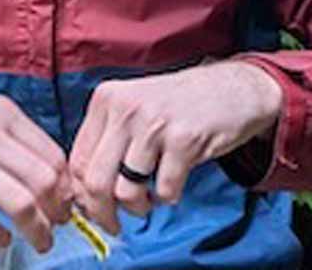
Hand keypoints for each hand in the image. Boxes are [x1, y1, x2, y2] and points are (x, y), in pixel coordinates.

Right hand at [0, 95, 72, 252]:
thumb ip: (23, 147)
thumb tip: (65, 188)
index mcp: (1, 111)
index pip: (52, 155)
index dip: (67, 188)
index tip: (69, 205)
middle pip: (42, 180)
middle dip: (58, 211)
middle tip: (58, 226)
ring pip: (19, 202)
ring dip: (37, 230)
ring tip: (41, 241)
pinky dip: (0, 237)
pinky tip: (3, 239)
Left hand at [68, 61, 282, 233]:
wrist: (233, 88)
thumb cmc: (179, 105)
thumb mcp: (133, 108)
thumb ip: (107, 141)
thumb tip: (85, 193)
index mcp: (106, 98)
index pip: (77, 161)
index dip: (82, 195)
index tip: (93, 210)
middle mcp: (126, 107)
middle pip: (95, 181)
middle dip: (103, 213)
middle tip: (115, 223)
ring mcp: (155, 123)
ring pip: (126, 191)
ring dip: (138, 206)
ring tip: (149, 198)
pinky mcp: (184, 140)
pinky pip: (164, 191)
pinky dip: (168, 197)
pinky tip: (173, 183)